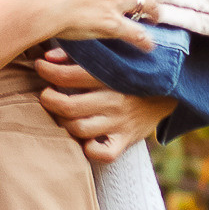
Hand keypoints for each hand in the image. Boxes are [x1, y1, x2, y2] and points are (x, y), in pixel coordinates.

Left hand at [36, 53, 174, 162]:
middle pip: (69, 107)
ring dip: (63, 122)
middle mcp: (116, 101)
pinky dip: (88, 149)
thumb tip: (48, 57)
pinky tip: (83, 138)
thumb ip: (80, 55)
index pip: (71, 75)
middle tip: (46, 94)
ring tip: (61, 114)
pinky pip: (102, 154)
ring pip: (79, 129)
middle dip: (49, 100)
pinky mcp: (124, 141)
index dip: (49, 71)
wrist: (168, 94)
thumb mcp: (113, 58)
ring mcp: (120, 124)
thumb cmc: (130, 73)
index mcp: (113, 76)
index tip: (40, 66)